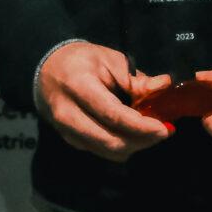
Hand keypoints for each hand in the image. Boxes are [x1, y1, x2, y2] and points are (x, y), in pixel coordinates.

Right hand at [37, 42, 173, 160]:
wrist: (47, 69)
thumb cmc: (82, 61)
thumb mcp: (110, 60)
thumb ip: (136, 79)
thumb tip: (164, 86)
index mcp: (79, 87)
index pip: (113, 115)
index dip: (141, 126)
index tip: (164, 128)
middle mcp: (69, 114)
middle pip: (110, 141)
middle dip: (142, 141)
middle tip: (163, 131)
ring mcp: (66, 131)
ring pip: (107, 152)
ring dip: (134, 146)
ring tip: (150, 132)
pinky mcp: (69, 141)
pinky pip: (101, 151)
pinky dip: (121, 146)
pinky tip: (132, 133)